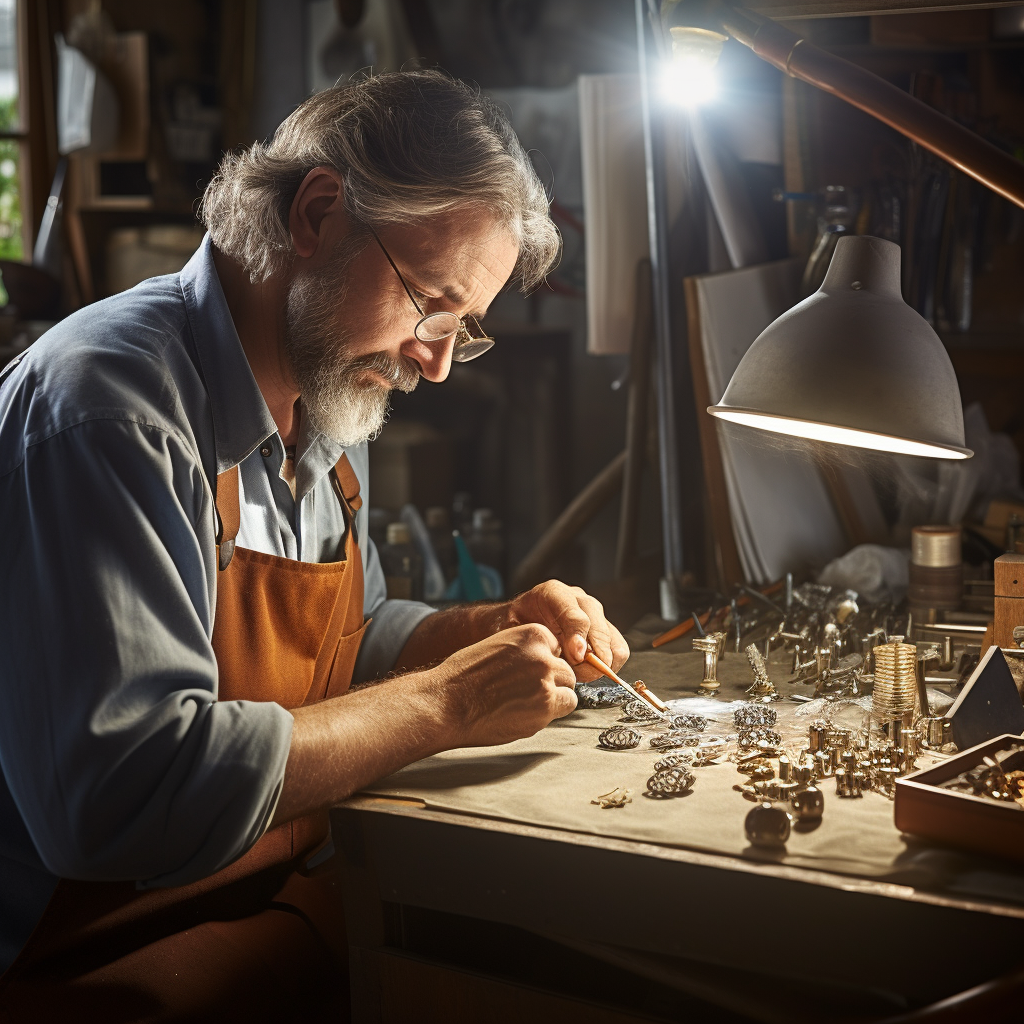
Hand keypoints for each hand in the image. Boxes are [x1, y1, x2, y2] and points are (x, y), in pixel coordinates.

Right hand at [431, 623, 577, 747]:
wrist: (447, 702)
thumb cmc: (465, 677)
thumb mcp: (499, 646)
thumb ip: (527, 651)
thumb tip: (548, 661)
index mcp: (532, 634)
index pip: (557, 648)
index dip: (545, 662)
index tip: (529, 672)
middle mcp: (543, 656)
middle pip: (566, 671)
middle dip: (552, 683)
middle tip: (526, 691)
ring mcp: (546, 683)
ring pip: (569, 691)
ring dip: (554, 699)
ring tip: (524, 703)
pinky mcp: (545, 708)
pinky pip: (563, 710)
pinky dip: (548, 714)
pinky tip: (523, 713)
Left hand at [505, 581, 629, 682]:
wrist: (518, 625)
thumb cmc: (514, 630)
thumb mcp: (514, 631)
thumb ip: (537, 639)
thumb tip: (572, 655)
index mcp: (553, 593)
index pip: (574, 613)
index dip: (577, 636)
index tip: (577, 655)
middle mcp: (579, 600)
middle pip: (598, 628)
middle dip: (591, 656)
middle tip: (575, 673)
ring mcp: (595, 614)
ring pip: (613, 642)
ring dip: (599, 664)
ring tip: (577, 672)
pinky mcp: (605, 630)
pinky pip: (618, 651)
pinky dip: (608, 667)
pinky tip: (586, 671)